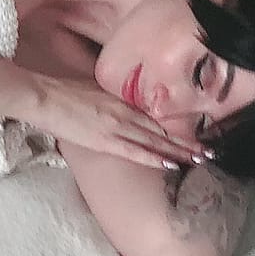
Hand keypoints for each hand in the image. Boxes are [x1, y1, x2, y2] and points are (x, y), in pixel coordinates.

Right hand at [31, 75, 208, 170]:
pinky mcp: (105, 141)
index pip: (158, 117)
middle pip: (162, 131)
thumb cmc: (65, 92)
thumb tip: (127, 107)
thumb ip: (115, 100)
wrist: (45, 98)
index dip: (179, 128)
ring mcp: (116, 128)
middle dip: (187, 143)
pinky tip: (170, 164)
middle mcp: (125, 113)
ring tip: (198, 160)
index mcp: (123, 101)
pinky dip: (153, 158)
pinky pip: (135, 152)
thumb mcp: (95, 91)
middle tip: (208, 151)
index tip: (197, 135)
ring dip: (177, 152)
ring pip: (154, 142)